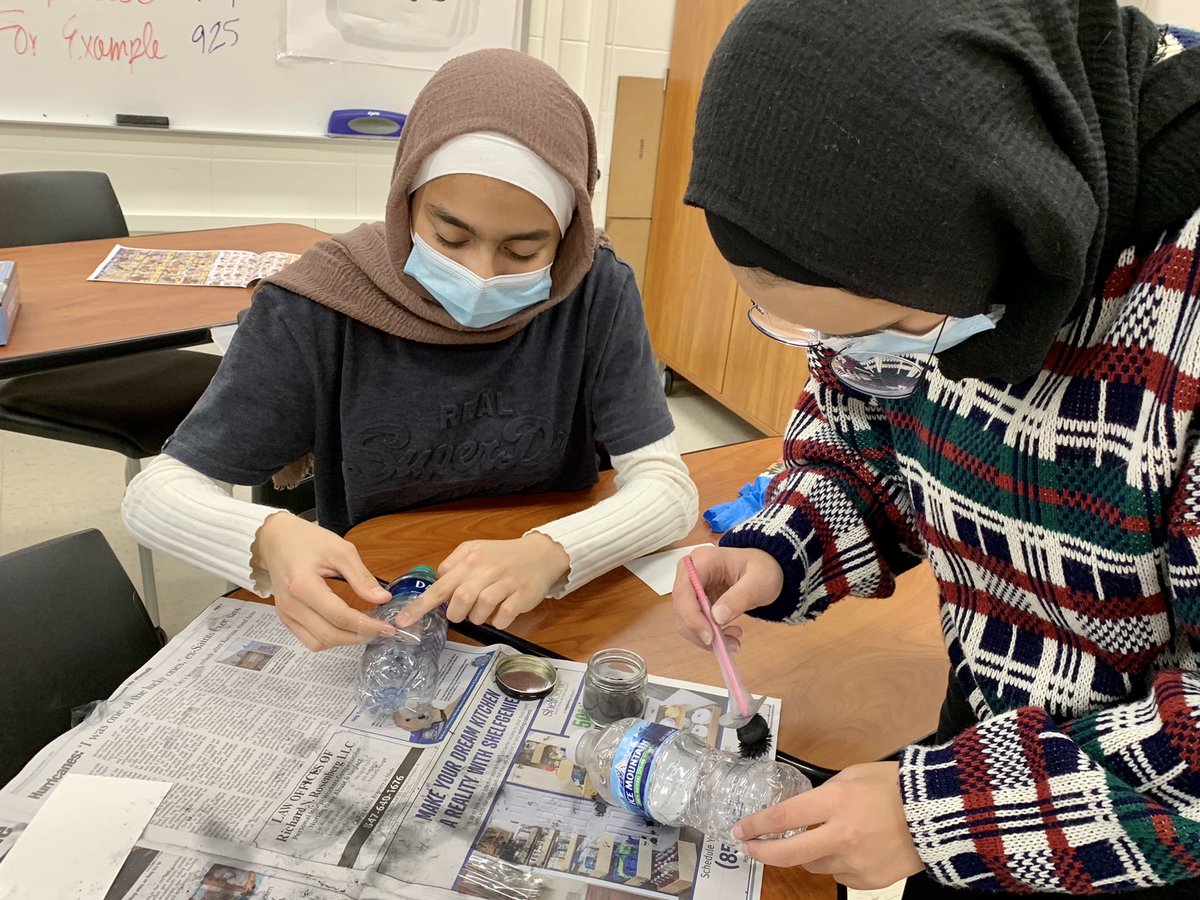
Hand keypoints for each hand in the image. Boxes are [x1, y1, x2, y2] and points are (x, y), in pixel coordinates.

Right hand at [252, 512, 393, 650]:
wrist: (276, 539)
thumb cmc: (308, 540)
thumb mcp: (340, 551)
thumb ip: (361, 577)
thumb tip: (383, 599)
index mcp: (303, 585)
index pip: (339, 616)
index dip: (366, 625)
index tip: (387, 627)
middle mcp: (291, 605)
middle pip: (329, 635)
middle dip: (359, 637)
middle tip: (381, 631)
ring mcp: (286, 614)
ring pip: (318, 643)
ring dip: (345, 641)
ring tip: (366, 629)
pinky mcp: (285, 618)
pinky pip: (309, 639)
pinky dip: (330, 639)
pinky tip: (346, 628)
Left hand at [392, 532, 569, 630]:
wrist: (541, 554)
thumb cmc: (504, 556)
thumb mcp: (475, 550)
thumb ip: (454, 565)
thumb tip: (438, 584)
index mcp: (470, 559)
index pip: (439, 586)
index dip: (419, 606)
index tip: (402, 622)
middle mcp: (486, 569)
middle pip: (459, 600)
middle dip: (456, 613)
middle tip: (462, 612)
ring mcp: (505, 583)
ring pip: (480, 610)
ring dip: (477, 617)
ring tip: (484, 610)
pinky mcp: (522, 596)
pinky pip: (503, 617)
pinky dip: (498, 621)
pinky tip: (501, 613)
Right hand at [672, 545, 783, 648]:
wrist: (764, 571)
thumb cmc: (762, 569)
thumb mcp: (759, 582)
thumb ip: (739, 597)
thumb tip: (717, 617)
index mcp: (703, 559)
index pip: (685, 589)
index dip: (691, 615)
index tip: (710, 636)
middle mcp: (690, 572)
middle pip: (681, 606)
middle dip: (699, 630)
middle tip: (724, 645)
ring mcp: (691, 587)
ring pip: (684, 619)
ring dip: (704, 636)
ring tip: (733, 641)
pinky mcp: (695, 601)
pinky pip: (693, 623)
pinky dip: (708, 635)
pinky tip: (729, 635)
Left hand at [732, 762, 924, 889]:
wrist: (940, 813)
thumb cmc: (894, 786)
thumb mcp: (852, 775)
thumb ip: (824, 794)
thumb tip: (803, 811)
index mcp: (836, 802)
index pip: (783, 818)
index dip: (756, 825)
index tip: (739, 829)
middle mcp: (842, 835)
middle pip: (789, 854)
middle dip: (762, 852)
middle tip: (749, 847)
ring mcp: (856, 862)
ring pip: (814, 865)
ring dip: (808, 854)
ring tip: (822, 838)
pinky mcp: (870, 881)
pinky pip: (840, 876)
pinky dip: (837, 864)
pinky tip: (853, 849)